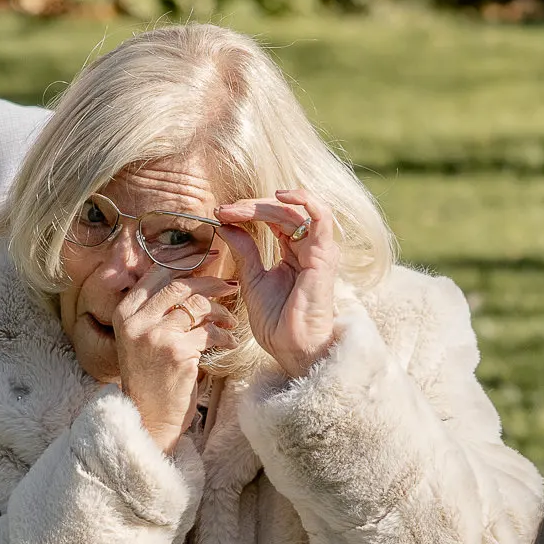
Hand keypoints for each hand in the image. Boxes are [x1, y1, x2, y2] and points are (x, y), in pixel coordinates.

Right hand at [113, 266, 236, 451]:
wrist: (149, 416)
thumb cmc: (151, 377)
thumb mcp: (142, 338)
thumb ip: (157, 309)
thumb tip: (190, 276)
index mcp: (124, 312)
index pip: (157, 272)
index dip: (187, 261)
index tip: (211, 258)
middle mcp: (135, 321)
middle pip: (180, 285)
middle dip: (210, 281)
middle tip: (230, 285)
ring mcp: (155, 336)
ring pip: (197, 306)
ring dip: (221, 311)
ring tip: (231, 320)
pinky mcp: (177, 352)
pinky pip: (208, 331)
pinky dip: (224, 335)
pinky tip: (229, 342)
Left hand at [215, 189, 338, 379]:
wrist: (292, 348)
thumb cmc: (277, 322)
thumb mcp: (252, 278)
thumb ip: (244, 250)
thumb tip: (225, 224)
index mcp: (293, 252)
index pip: (272, 219)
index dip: (246, 212)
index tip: (219, 215)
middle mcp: (308, 247)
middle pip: (281, 211)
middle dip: (249, 207)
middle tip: (223, 211)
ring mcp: (318, 249)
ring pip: (294, 211)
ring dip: (264, 204)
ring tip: (239, 208)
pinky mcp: (324, 254)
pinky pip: (321, 216)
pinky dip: (304, 199)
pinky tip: (280, 195)